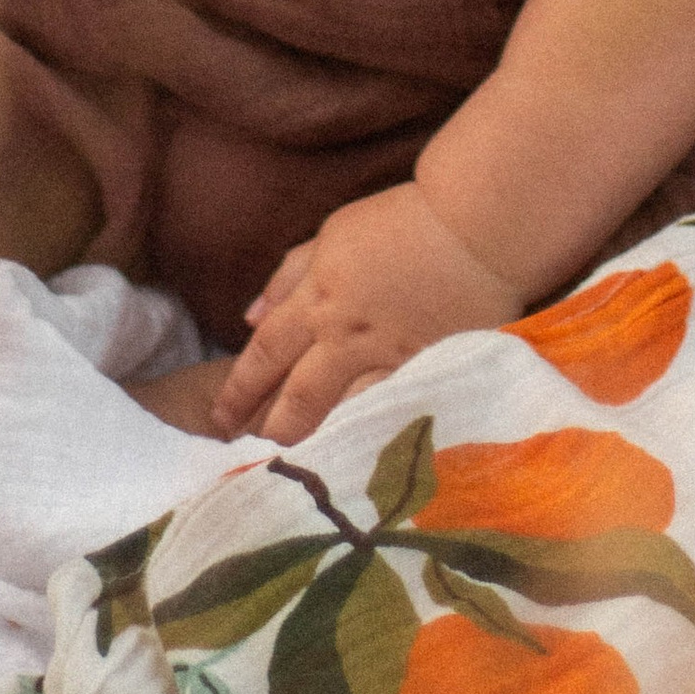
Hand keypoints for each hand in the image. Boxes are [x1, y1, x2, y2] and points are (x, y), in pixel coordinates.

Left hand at [212, 181, 525, 444]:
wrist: (476, 227)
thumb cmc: (403, 221)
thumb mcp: (334, 233)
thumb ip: (291, 276)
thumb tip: (251, 316)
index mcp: (319, 298)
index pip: (265, 355)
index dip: (238, 391)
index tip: (218, 419)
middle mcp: (347, 338)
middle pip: (296, 398)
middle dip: (268, 431)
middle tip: (248, 461)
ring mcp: (389, 363)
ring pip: (339, 417)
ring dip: (313, 444)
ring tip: (293, 472)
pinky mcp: (428, 377)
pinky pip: (387, 417)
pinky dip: (364, 439)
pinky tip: (351, 462)